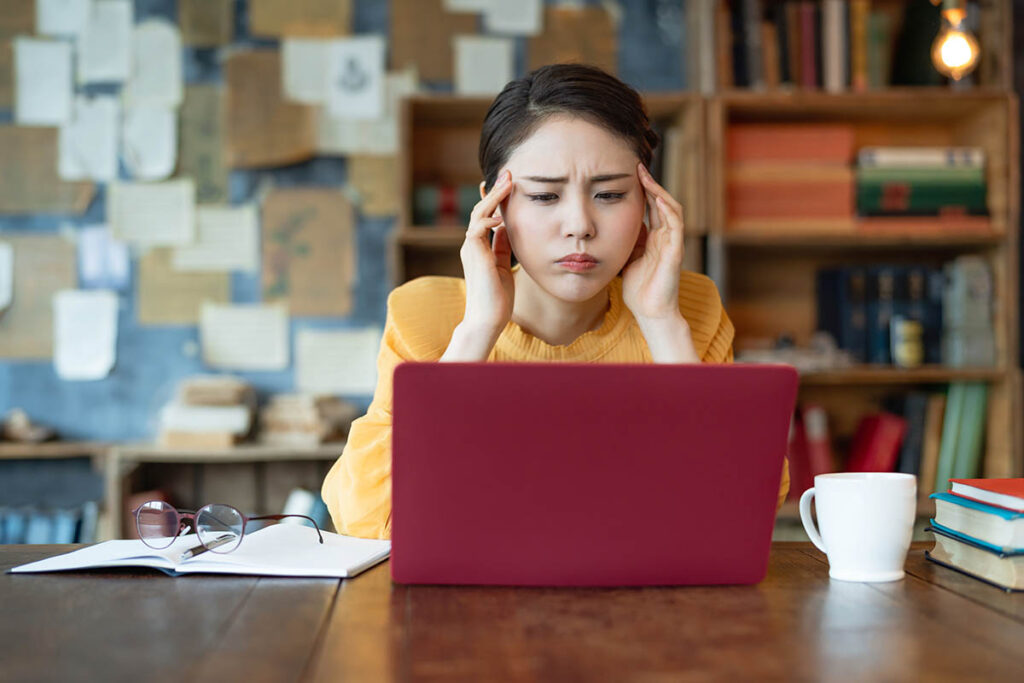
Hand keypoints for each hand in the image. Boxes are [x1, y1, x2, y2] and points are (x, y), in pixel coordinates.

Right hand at [459, 170, 515, 336]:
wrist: (487, 319)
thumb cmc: (497, 298)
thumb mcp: (504, 266)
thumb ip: (503, 247)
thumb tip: (508, 229)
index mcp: (479, 247)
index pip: (485, 216)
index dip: (494, 198)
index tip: (506, 182)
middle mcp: (472, 245)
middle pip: (481, 210)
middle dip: (495, 191)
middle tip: (508, 173)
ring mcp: (470, 249)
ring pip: (478, 215)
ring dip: (493, 197)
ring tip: (508, 182)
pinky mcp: (473, 255)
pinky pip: (477, 230)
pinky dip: (489, 220)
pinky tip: (502, 216)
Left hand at [621, 163, 685, 321]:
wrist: (650, 312)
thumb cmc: (639, 290)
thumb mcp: (627, 260)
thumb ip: (626, 243)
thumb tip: (613, 227)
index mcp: (655, 239)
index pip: (650, 208)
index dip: (642, 190)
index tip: (629, 174)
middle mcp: (666, 238)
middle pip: (661, 203)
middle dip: (650, 184)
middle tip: (637, 166)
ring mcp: (673, 243)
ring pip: (670, 209)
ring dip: (659, 191)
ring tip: (646, 176)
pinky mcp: (676, 252)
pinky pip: (675, 225)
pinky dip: (667, 210)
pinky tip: (658, 198)